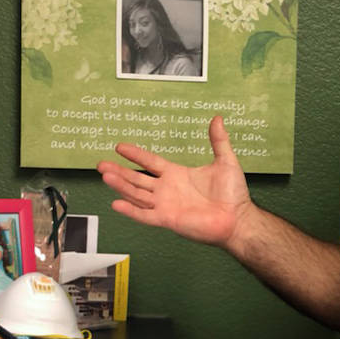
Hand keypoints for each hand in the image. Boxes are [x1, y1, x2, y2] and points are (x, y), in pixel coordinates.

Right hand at [97, 115, 251, 247]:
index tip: (120, 147)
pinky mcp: (168, 219)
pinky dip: (131, 210)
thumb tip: (217, 119)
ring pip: (137, 194)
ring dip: (121, 186)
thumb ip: (219, 140)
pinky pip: (145, 215)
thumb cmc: (233, 195)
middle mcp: (168, 190)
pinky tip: (117, 203)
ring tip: (105, 176)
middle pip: (137, 179)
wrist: (238, 218)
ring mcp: (166, 205)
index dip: (136, 154)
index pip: (150, 162)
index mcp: (177, 175)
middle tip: (101, 164)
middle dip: (119, 171)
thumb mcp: (225, 161)